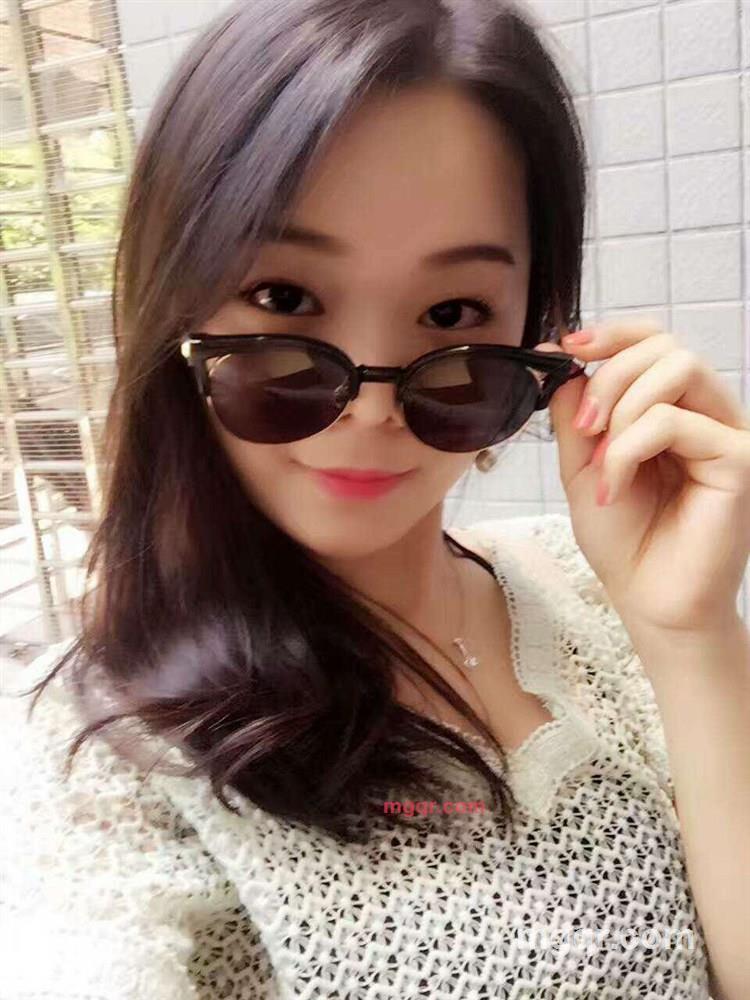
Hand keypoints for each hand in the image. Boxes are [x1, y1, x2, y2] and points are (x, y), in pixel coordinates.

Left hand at [533, 320, 749, 632]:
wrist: (649, 601)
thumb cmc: (625, 541)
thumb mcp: (583, 468)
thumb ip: (576, 416)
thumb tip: (566, 364)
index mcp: (672, 409)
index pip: (654, 343)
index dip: (611, 334)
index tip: (566, 347)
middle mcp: (706, 413)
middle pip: (665, 346)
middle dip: (609, 375)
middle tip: (582, 427)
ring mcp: (726, 433)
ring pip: (679, 368)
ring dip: (621, 408)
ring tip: (600, 464)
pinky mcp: (738, 459)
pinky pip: (674, 422)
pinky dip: (628, 450)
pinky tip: (616, 488)